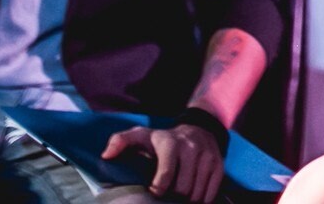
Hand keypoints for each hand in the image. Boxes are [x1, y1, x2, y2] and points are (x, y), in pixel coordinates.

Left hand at [102, 124, 223, 201]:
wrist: (198, 127)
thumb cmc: (162, 140)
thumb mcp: (141, 136)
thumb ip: (120, 142)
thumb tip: (106, 155)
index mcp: (169, 143)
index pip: (165, 176)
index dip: (159, 189)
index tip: (155, 191)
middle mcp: (190, 147)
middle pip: (182, 189)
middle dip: (173, 196)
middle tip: (168, 193)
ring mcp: (206, 155)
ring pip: (196, 194)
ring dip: (186, 200)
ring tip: (179, 192)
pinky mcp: (218, 164)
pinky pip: (210, 193)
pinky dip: (200, 199)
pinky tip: (193, 193)